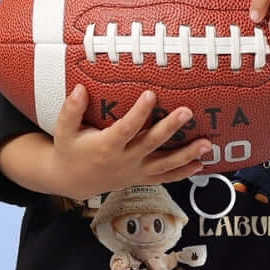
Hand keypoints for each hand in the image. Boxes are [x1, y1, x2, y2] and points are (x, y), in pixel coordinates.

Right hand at [51, 85, 210, 198]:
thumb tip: (79, 89)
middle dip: (170, 128)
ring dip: (186, 155)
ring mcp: (134, 172)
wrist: (72, 180)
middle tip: (187, 112)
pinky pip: (164, 178)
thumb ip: (71, 109)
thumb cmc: (70, 150)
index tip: (151, 95)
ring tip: (206, 145)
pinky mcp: (140, 178)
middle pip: (151, 144)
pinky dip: (182, 173)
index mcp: (106, 146)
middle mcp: (124, 160)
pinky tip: (199, 165)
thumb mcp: (64, 130)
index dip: (139, 113)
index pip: (126, 128)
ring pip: (164, 164)